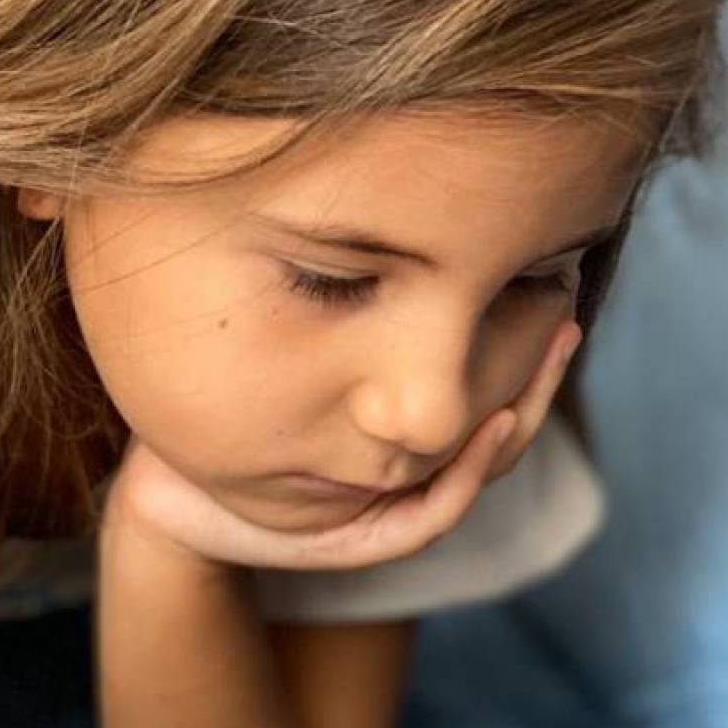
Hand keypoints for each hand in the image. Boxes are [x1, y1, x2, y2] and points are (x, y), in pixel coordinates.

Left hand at [106, 319, 581, 572]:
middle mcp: (402, 466)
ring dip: (520, 417)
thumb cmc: (220, 385)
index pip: (487, 380)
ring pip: (480, 470)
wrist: (162, 478)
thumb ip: (341, 276)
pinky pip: (427, 518)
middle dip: (540, 371)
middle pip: (502, 426)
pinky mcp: (358, 540)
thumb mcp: (283, 318)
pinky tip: (489, 426)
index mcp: (398, 420)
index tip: (552, 275)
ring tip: (547, 352)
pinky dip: (466, 478)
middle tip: (565, 310)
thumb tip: (394, 187)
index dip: (526, 335)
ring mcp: (385, 506)